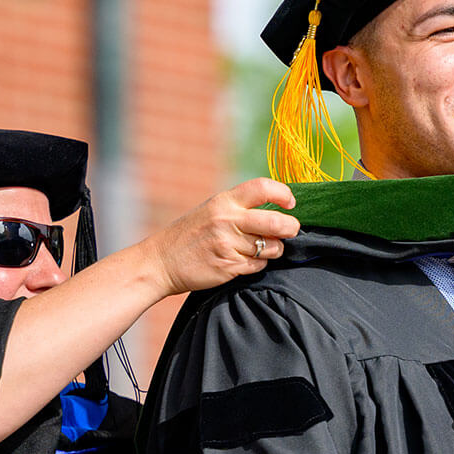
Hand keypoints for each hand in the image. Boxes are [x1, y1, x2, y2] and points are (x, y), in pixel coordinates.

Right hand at [142, 177, 299, 295]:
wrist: (160, 262)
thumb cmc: (190, 235)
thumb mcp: (211, 210)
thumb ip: (240, 208)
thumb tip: (278, 210)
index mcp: (224, 201)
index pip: (262, 188)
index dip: (283, 194)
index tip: (291, 203)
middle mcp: (227, 220)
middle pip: (275, 222)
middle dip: (290, 227)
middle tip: (292, 230)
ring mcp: (228, 244)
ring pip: (270, 247)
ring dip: (274, 250)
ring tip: (263, 248)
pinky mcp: (228, 266)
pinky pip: (258, 266)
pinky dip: (258, 265)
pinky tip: (246, 261)